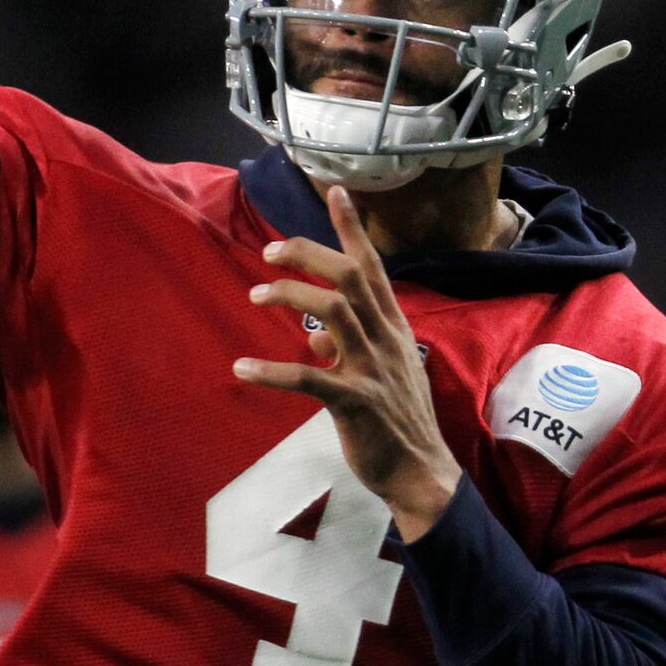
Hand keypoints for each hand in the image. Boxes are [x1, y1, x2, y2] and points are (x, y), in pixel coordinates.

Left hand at [234, 184, 460, 541]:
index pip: (373, 267)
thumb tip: (317, 331)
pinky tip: (243, 369)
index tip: (334, 191)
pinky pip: (309, 380)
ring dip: (290, 295)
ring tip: (255, 294)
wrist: (423, 474)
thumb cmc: (398, 420)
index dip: (352, 229)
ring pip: (335, 311)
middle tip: (267, 253)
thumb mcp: (384, 370)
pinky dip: (273, 371)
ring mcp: (373, 369)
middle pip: (350, 276)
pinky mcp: (356, 403)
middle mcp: (386, 339)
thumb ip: (353, 343)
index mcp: (393, 328)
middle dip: (307, 254)